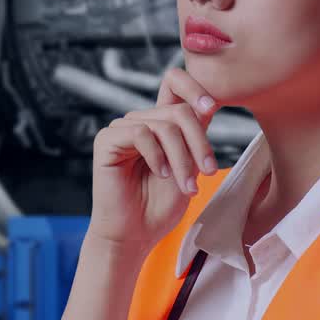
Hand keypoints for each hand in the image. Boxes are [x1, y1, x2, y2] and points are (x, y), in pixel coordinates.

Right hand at [88, 68, 220, 258]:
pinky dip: (157, 156)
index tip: (211, 107)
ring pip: (165, 125)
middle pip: (179, 110)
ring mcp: (122, 128)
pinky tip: (161, 174)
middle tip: (208, 172)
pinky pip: (141, 133)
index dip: (194, 86)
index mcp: (160, 123)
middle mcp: (140, 121)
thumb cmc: (160, 206)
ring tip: (187, 186)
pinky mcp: (107, 140)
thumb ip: (195, 135)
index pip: (174, 83)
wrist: (135, 235)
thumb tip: (208, 104)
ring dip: (182, 158)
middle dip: (199, 143)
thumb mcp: (189, 166)